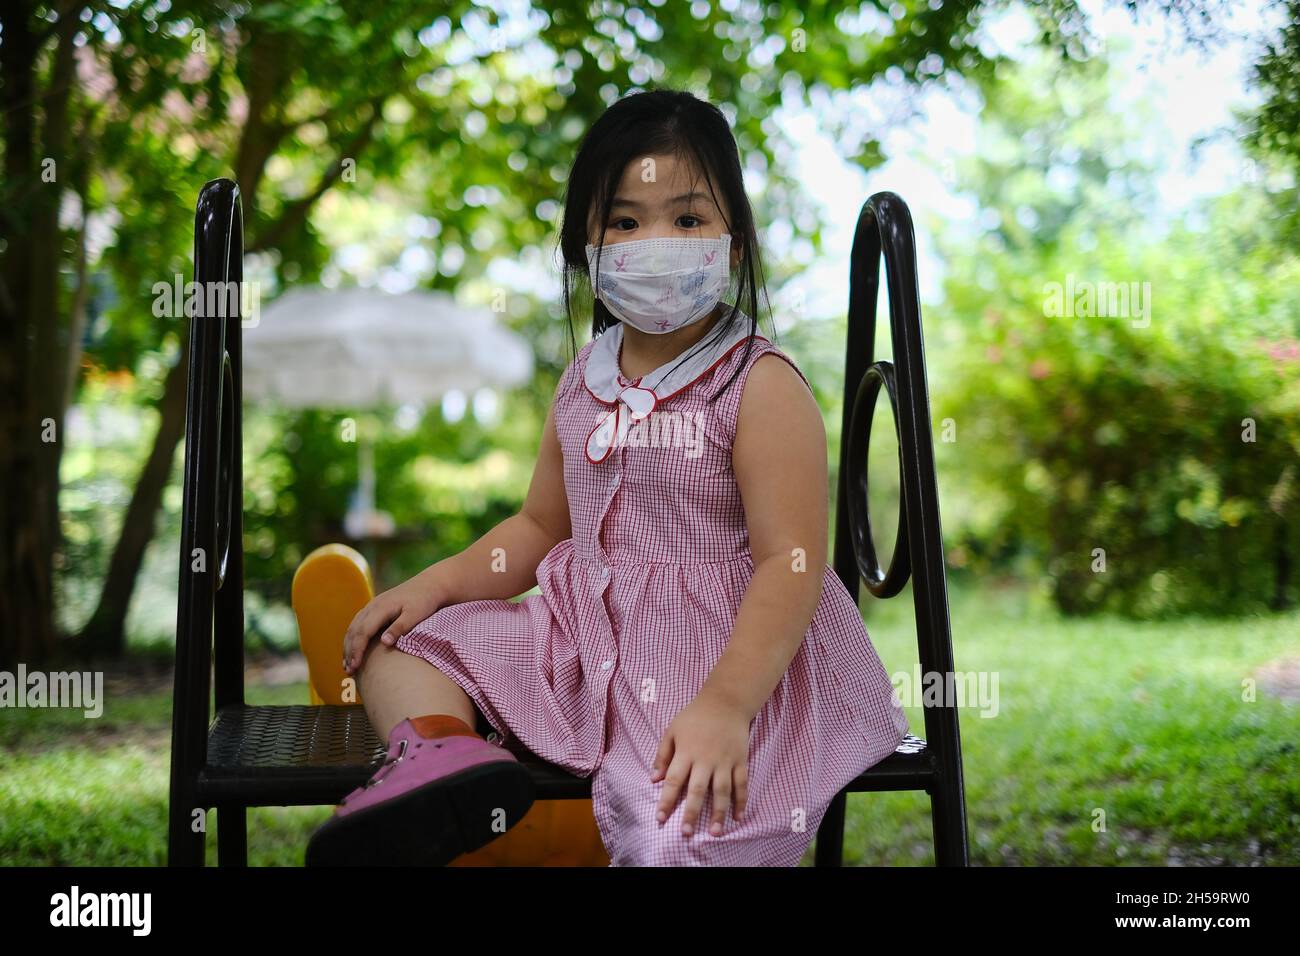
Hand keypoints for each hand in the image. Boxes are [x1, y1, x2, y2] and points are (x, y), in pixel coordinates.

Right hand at [342, 568, 446, 674]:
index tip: (355, 666)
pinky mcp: (374, 608)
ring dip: (348, 646)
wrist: (430, 584)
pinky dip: (353, 639)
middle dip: (349, 651)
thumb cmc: (425, 601)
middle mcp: (372, 606)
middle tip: (349, 671)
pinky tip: (353, 651)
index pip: (363, 631)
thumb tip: (384, 642)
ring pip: (353, 627)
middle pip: (354, 631)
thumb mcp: (416, 614)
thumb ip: (401, 627)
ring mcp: (372, 606)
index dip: (357, 650)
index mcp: (381, 607)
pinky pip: (358, 624)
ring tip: (348, 666)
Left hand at [650, 691, 750, 837]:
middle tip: (686, 833)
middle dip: (691, 812)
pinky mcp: (741, 760)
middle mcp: (706, 759)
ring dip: (718, 812)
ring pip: (722, 791)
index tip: (660, 818)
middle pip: (698, 789)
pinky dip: (741, 801)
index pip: (674, 780)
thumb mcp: (672, 730)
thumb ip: (662, 755)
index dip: (666, 800)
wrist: (726, 702)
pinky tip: (738, 817)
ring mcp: (725, 761)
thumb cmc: (695, 716)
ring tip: (714, 832)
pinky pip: (742, 784)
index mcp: (686, 752)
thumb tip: (653, 779)